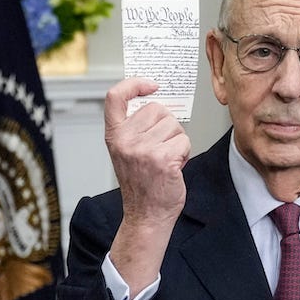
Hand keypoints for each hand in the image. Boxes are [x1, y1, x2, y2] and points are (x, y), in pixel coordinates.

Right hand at [103, 78, 192, 289]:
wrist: (146, 215)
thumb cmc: (141, 183)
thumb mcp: (127, 150)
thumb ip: (136, 127)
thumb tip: (157, 103)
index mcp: (114, 135)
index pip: (115, 97)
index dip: (133, 84)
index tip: (150, 86)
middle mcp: (125, 140)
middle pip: (157, 109)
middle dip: (166, 126)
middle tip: (159, 149)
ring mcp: (142, 149)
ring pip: (174, 125)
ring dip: (176, 141)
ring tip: (166, 160)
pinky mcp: (162, 159)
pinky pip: (184, 141)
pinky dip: (184, 153)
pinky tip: (173, 167)